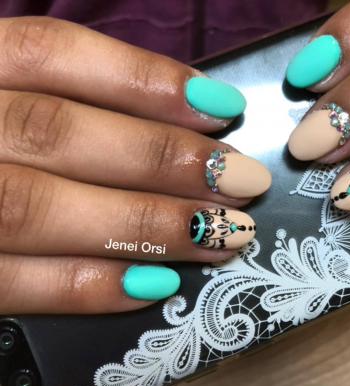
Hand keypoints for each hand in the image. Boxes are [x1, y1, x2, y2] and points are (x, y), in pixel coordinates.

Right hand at [0, 17, 270, 313]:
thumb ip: (64, 101)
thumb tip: (182, 120)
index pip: (49, 53)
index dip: (142, 80)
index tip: (221, 107)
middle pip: (54, 132)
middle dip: (162, 159)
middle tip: (243, 179)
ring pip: (36, 208)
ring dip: (145, 225)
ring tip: (225, 235)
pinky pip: (6, 285)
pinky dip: (85, 286)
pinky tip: (157, 285)